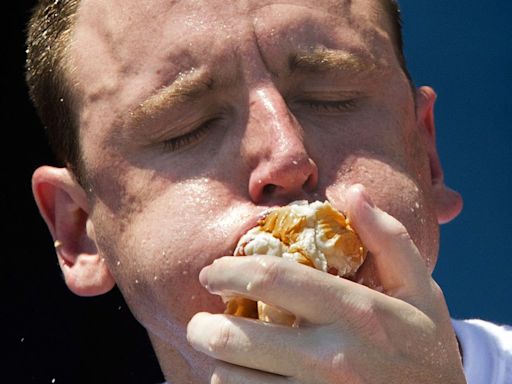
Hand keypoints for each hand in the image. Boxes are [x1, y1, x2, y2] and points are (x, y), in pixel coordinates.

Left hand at [187, 185, 465, 382]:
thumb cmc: (425, 349)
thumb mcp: (420, 289)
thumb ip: (388, 238)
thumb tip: (351, 192)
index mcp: (356, 312)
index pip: (272, 279)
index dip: (229, 271)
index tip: (211, 273)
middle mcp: (332, 358)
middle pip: (237, 338)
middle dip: (204, 328)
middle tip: (200, 322)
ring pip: (234, 382)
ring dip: (215, 365)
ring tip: (220, 355)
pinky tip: (234, 379)